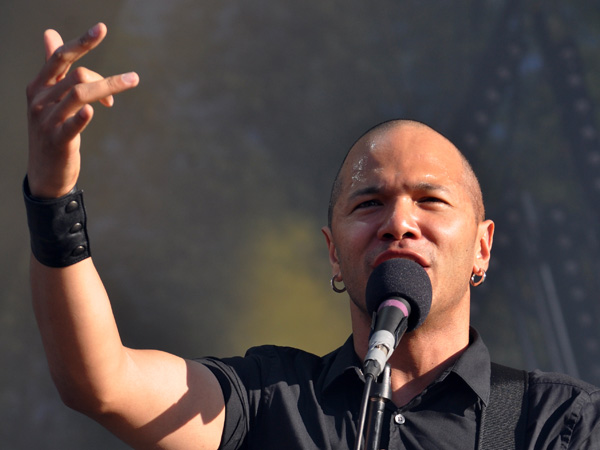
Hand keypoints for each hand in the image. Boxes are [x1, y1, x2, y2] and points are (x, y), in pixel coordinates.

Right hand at [26, 23, 138, 197]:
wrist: (45, 172)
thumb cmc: (51, 130)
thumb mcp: (48, 98)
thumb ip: (53, 68)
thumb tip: (50, 33)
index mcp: (39, 86)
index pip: (60, 57)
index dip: (81, 42)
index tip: (101, 28)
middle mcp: (39, 100)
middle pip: (77, 76)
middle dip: (107, 77)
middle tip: (132, 79)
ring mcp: (46, 121)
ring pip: (80, 94)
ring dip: (109, 88)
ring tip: (131, 83)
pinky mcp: (57, 141)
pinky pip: (71, 125)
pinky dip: (82, 117)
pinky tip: (95, 111)